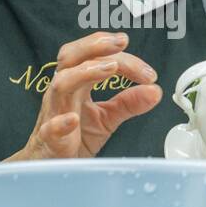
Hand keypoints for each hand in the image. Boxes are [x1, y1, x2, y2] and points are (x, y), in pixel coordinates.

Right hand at [8, 31, 161, 159]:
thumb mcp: (107, 117)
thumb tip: (156, 90)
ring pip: (61, 84)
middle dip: (95, 45)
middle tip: (121, 42)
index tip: (147, 72)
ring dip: (85, 73)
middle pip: (70, 57)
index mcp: (76, 83)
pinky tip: (73, 120)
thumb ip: (129, 102)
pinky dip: (61, 123)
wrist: (51, 164)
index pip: (95, 57)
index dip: (122, 58)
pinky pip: (51, 128)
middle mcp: (63, 91)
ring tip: (111, 69)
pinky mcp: (50, 139)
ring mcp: (54, 113)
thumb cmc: (74, 136)